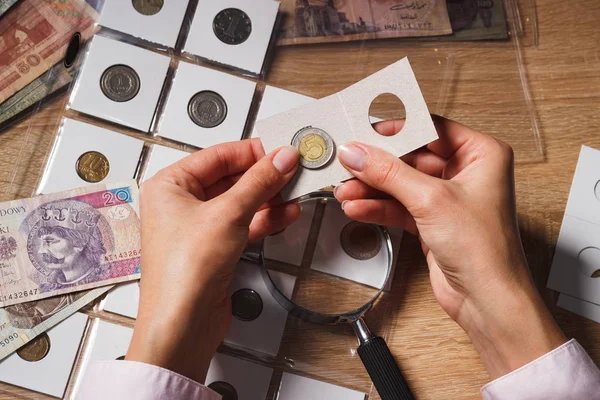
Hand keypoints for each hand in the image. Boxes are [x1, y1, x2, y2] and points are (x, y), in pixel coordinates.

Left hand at [126, 140, 299, 381]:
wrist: (182, 325)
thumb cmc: (183, 272)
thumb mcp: (228, 214)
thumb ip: (259, 182)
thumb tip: (282, 157)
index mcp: (170, 185)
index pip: (218, 156)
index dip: (252, 152)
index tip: (282, 149)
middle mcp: (180, 204)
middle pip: (230, 178)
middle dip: (264, 176)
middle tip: (294, 169)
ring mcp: (198, 228)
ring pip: (240, 202)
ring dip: (268, 198)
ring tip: (295, 190)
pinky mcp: (214, 249)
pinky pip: (243, 224)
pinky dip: (264, 219)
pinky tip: (286, 213)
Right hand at [334, 116, 565, 378]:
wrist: (487, 301)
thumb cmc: (485, 250)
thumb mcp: (431, 199)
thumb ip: (389, 173)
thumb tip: (358, 153)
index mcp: (481, 154)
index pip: (430, 129)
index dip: (396, 130)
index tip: (364, 131)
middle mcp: (466, 173)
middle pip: (411, 157)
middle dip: (377, 165)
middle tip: (348, 162)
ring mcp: (447, 198)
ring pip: (401, 183)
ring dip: (372, 188)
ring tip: (345, 189)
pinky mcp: (432, 221)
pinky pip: (399, 206)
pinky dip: (378, 207)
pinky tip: (357, 207)